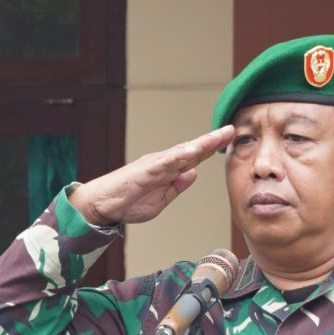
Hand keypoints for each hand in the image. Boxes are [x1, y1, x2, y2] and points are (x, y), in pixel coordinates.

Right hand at [72, 128, 234, 229]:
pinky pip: (164, 162)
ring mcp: (155, 164)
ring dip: (200, 144)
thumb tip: (193, 173)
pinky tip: (192, 151)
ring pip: (182, 152)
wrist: (103, 205)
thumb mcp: (161, 199)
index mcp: (169, 171)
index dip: (212, 149)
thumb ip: (177, 187)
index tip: (229, 139)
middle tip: (230, 130)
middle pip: (192, 150)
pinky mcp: (145, 170)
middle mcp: (164, 163)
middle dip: (212, 141)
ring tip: (218, 137)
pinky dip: (178, 156)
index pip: (195, 158)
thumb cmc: (128, 201)